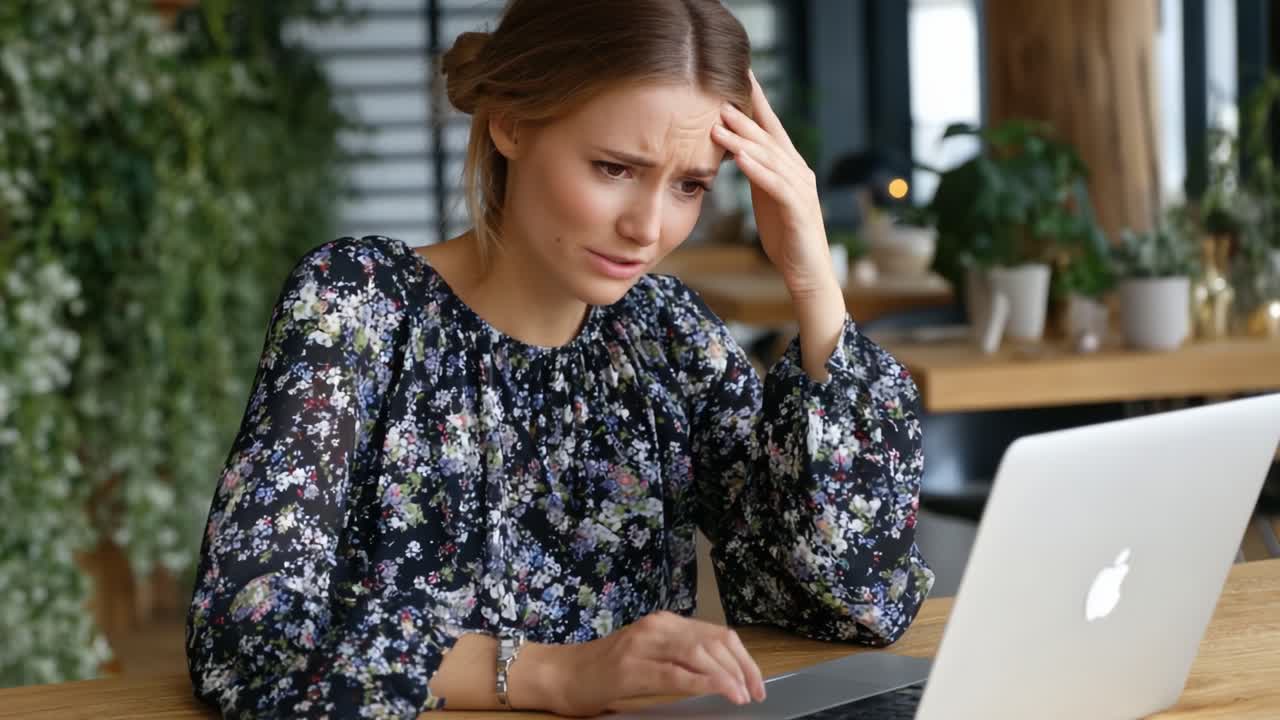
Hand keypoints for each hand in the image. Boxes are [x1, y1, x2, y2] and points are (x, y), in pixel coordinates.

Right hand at [542, 611, 766, 716]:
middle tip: (755, 692)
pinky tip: (719, 691)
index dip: (743, 658)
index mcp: (665, 623)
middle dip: (742, 668)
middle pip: (714, 642)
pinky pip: (675, 673)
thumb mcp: (651, 655)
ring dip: (727, 675)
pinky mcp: (630, 668)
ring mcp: (643, 645)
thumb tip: (725, 672)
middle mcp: (657, 627)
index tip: (756, 682)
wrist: (562, 674)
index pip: (718, 634)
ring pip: (699, 653)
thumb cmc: (605, 670)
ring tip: (741, 695)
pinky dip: (703, 682)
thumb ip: (682, 656)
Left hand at [712, 70, 834, 298]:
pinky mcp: (798, 210)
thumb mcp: (765, 197)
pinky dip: (758, 171)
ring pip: (770, 158)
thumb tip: (735, 150)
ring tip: (720, 126)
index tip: (740, 77)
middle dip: (744, 116)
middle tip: (719, 97)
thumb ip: (756, 172)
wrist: (806, 272)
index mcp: (789, 167)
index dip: (756, 102)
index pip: (771, 128)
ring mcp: (801, 189)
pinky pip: (776, 186)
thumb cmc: (785, 235)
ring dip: (744, 141)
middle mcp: (799, 172)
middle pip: (769, 138)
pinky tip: (740, 159)